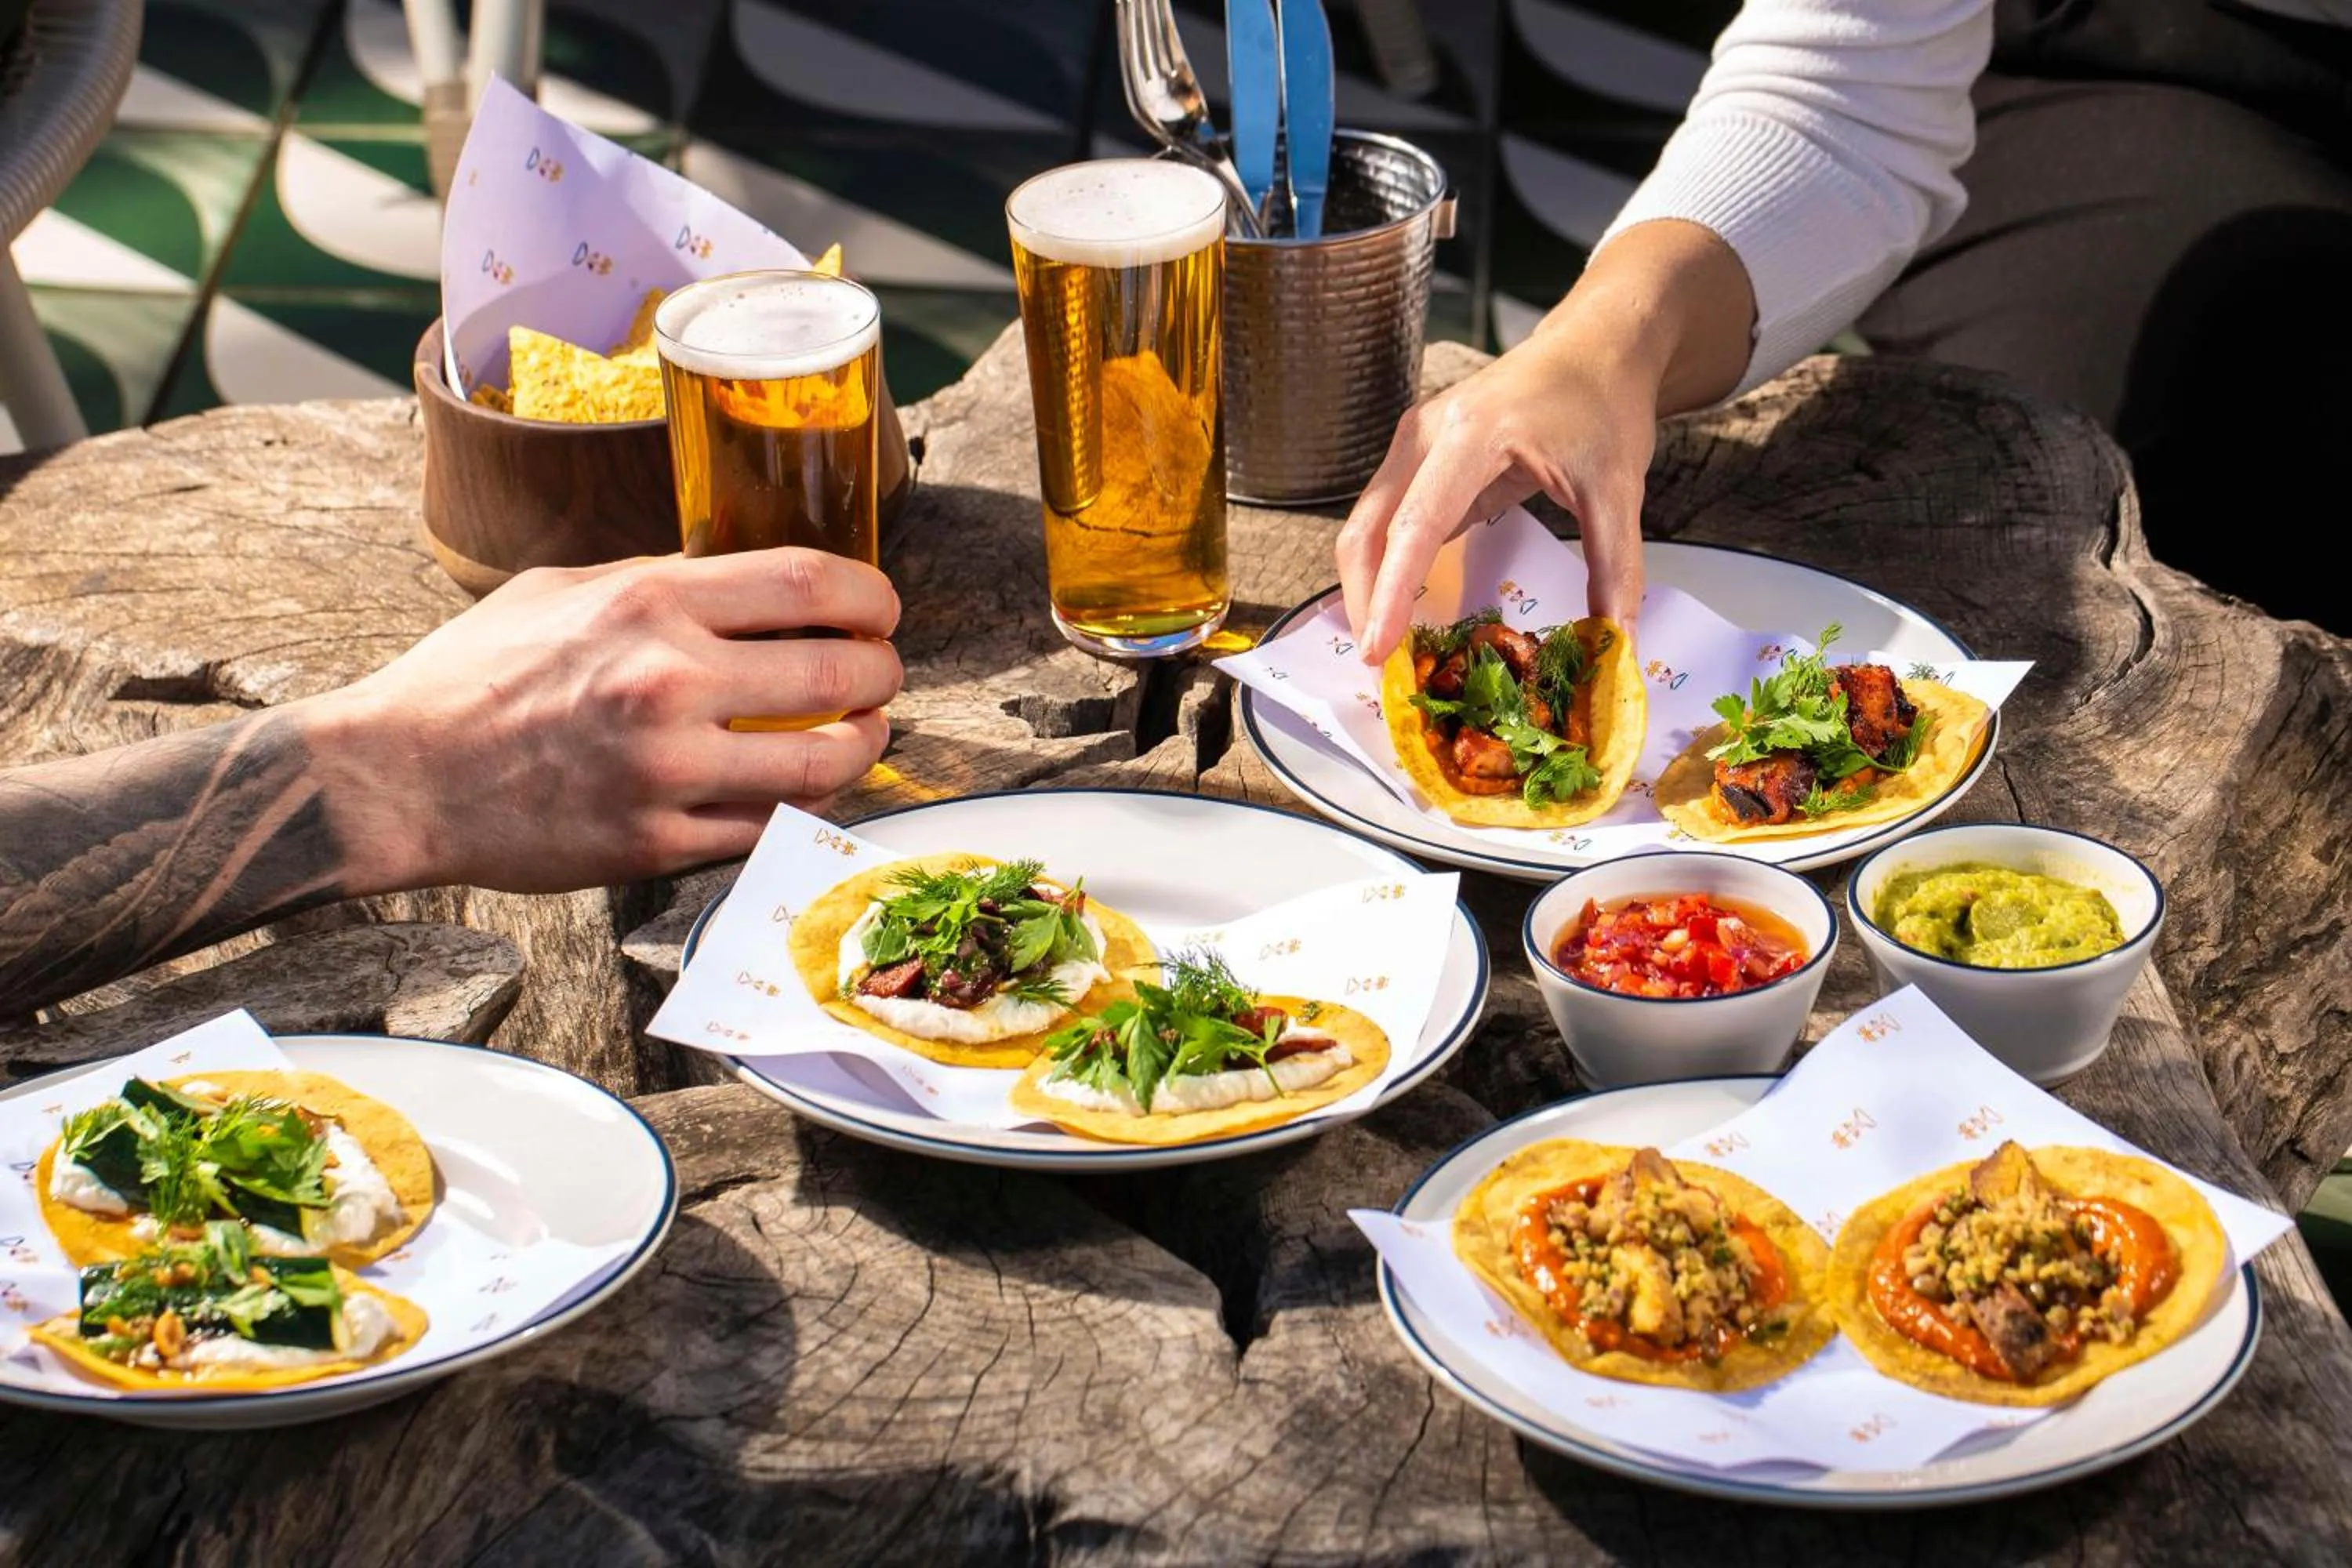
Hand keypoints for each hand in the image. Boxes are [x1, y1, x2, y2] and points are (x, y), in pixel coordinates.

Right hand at [306, 549, 902, 893]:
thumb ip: (659, 583)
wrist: (397, 776)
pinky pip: (768, 827)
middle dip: (882, 672)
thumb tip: (747, 585)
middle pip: (838, 672)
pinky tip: (807, 787)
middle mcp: (667, 682)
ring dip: (864, 746)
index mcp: (648, 603)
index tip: (879, 609)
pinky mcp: (655, 842)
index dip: (870, 596)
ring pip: (822, 763)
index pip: (809, 583)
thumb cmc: (473, 677)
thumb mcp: (561, 592)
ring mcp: (666, 771)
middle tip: (882, 674)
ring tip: (863, 733)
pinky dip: (804, 807)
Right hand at [1336, 331, 1655, 664]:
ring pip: (1366, 525)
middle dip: (1363, 600)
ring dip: (1369, 586)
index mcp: (1472, 434)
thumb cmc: (1602, 402)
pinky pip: (1387, 518)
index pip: (1416, 526)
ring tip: (1385, 646)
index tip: (1377, 650)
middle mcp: (1427, 433)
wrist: (1596, 344)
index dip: (1391, 594)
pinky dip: (1386, 565)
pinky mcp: (1419, 456)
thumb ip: (1615, 566)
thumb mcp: (1618, 486)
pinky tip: (1400, 606)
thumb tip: (1617, 643)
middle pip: (1368, 528)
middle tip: (1376, 666)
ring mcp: (1415, 442)